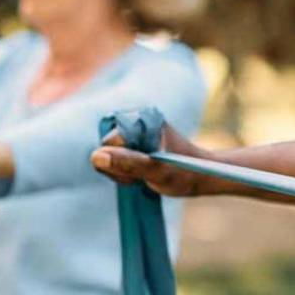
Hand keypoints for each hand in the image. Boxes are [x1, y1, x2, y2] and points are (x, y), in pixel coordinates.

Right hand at [89, 124, 215, 196]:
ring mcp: (133, 131)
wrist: (199, 176)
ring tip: (143, 175)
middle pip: (105, 148)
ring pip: (107, 156)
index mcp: (143, 118)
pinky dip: (123, 172)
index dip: (120, 162)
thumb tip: (95, 156)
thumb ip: (127, 163)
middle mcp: (136, 119)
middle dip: (120, 167)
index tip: (142, 171)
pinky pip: (112, 160)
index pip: (109, 143)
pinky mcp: (132, 142)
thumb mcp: (156, 171)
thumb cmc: (183, 172)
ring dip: (121, 172)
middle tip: (144, 175)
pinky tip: (139, 175)